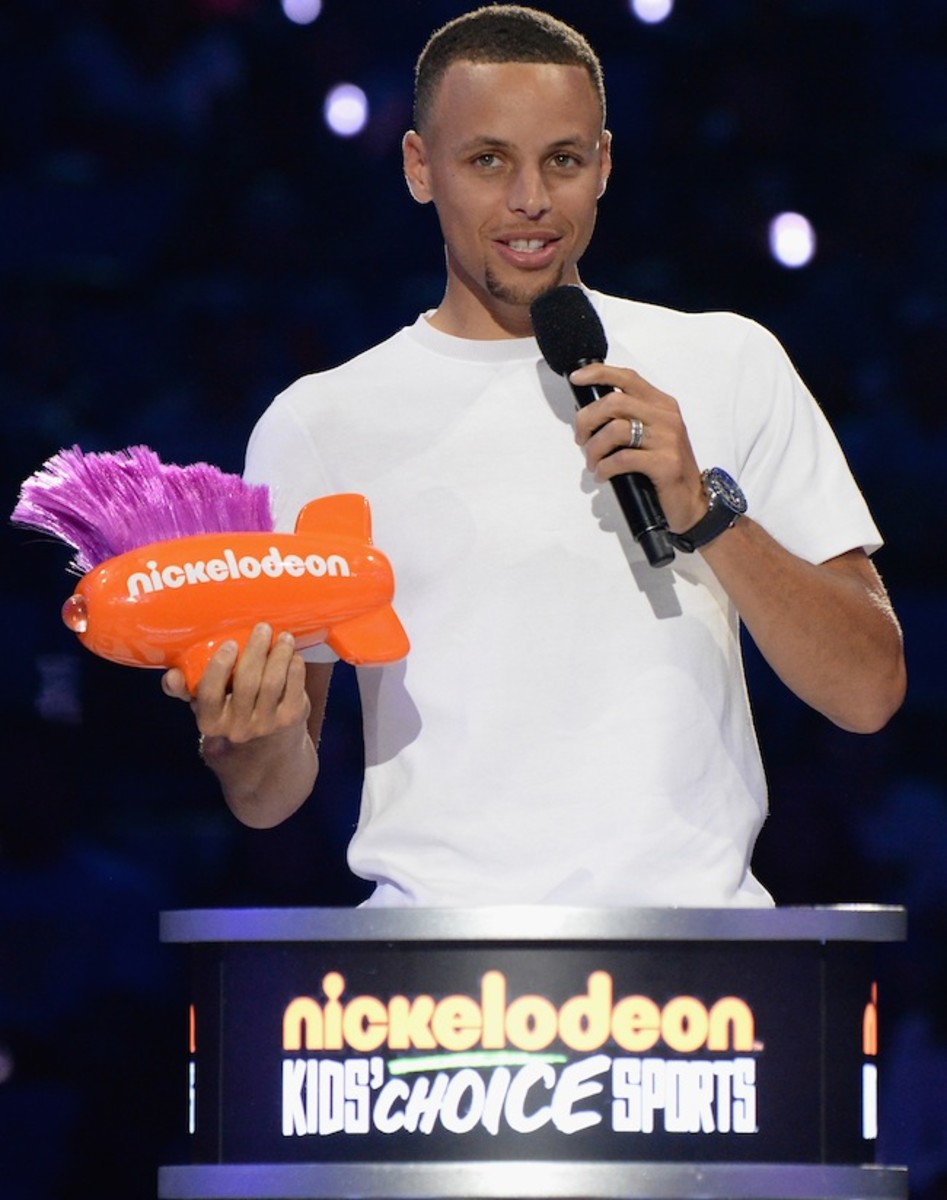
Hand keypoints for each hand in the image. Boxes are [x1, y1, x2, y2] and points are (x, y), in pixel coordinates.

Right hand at [161, 622, 309, 753]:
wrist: (265, 746)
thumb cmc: (229, 710)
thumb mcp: (205, 703)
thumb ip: (185, 687)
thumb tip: (171, 674)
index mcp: (210, 722)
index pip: (209, 694)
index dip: (219, 668)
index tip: (230, 643)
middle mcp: (238, 728)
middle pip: (247, 685)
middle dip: (255, 652)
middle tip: (262, 628)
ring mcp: (266, 725)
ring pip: (273, 684)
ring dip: (279, 656)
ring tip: (283, 637)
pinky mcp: (291, 720)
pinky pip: (295, 690)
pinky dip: (296, 669)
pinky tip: (294, 655)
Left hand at [570, 362, 706, 533]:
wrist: (692, 503)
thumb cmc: (665, 469)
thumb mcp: (651, 436)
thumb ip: (629, 419)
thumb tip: (591, 416)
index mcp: (662, 405)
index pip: (628, 378)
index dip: (599, 374)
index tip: (577, 379)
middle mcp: (666, 417)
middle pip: (614, 402)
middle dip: (587, 420)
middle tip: (581, 439)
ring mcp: (667, 439)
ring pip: (615, 430)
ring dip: (594, 448)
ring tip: (593, 463)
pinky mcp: (665, 463)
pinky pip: (622, 459)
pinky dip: (604, 468)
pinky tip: (602, 476)